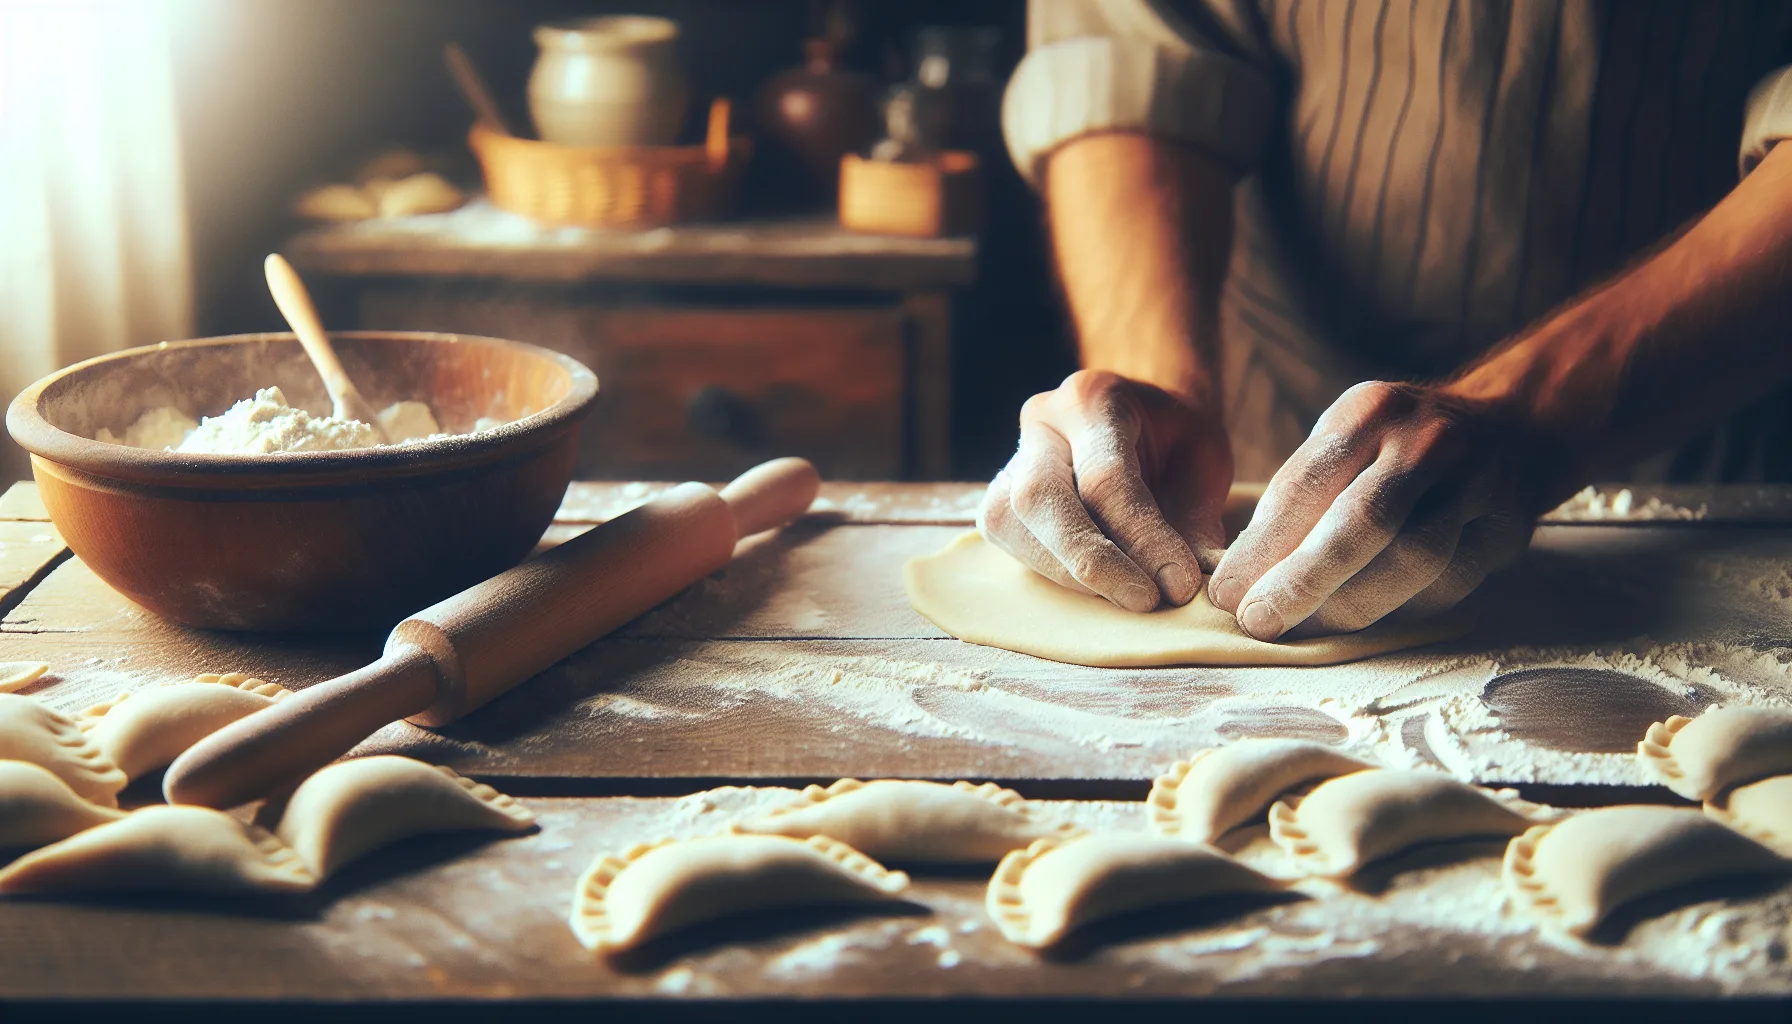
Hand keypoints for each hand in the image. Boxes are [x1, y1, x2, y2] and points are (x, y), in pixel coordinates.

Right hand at [978, 370, 1233, 611]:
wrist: (1140, 419)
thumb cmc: (1174, 438)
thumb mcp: (1202, 460)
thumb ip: (1197, 518)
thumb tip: (1203, 580)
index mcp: (1093, 398)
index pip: (1106, 477)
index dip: (1142, 537)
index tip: (1179, 584)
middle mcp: (1040, 422)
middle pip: (1040, 496)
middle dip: (1090, 559)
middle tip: (1144, 601)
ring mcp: (1010, 459)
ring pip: (1012, 523)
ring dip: (1069, 573)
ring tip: (1127, 597)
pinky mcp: (999, 499)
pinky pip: (1010, 541)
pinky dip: (1053, 572)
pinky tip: (1097, 587)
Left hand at [1208, 381, 1550, 639]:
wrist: (1514, 428)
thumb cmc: (1399, 445)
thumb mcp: (1348, 437)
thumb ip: (1300, 495)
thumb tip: (1239, 573)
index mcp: (1370, 411)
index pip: (1305, 485)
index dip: (1261, 547)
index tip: (1225, 593)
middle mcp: (1426, 441)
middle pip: (1360, 524)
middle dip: (1301, 582)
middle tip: (1257, 621)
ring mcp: (1476, 484)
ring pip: (1411, 561)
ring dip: (1348, 606)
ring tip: (1302, 628)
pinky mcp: (1507, 529)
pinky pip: (1446, 585)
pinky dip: (1396, 609)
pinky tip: (1358, 619)